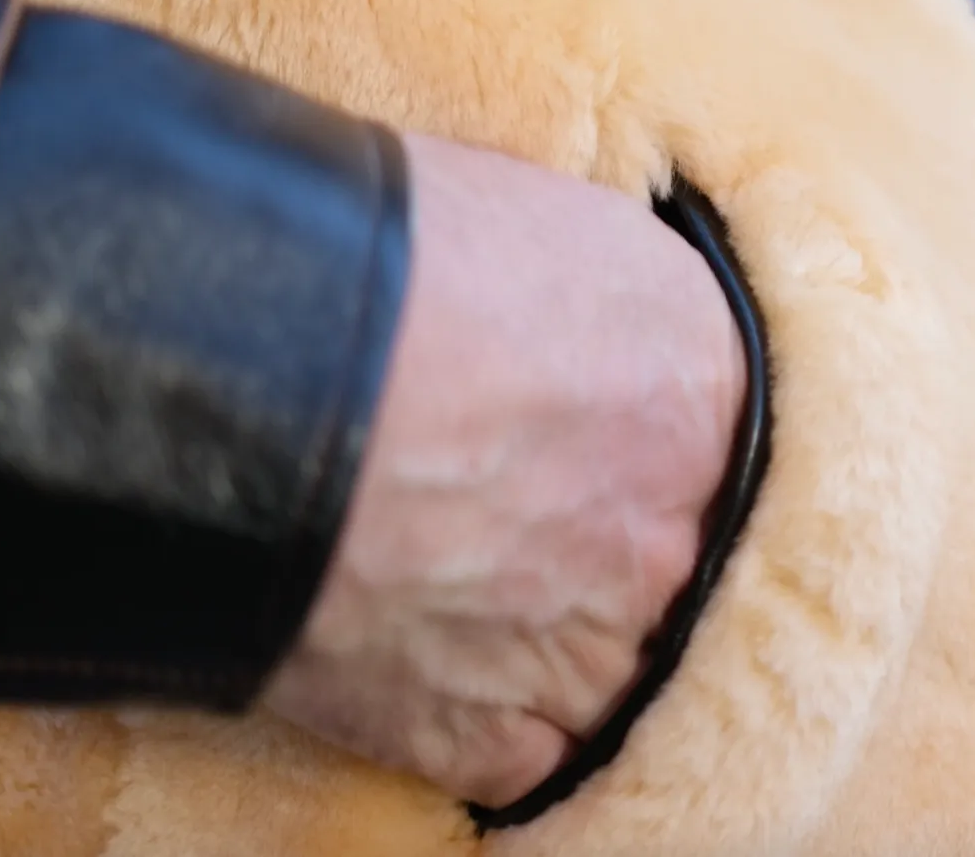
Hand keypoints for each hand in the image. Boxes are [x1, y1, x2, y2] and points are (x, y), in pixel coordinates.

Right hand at [264, 134, 746, 805]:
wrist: (254, 375)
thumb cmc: (387, 258)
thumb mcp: (553, 219)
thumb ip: (618, 302)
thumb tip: (611, 330)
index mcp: (700, 387)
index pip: (719, 427)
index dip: (644, 424)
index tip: (589, 420)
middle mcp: (667, 532)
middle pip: (671, 553)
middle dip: (606, 531)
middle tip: (512, 496)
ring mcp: (578, 650)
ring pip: (612, 670)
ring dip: (554, 633)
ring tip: (466, 580)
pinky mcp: (475, 734)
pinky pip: (524, 755)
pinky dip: (489, 717)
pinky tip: (436, 654)